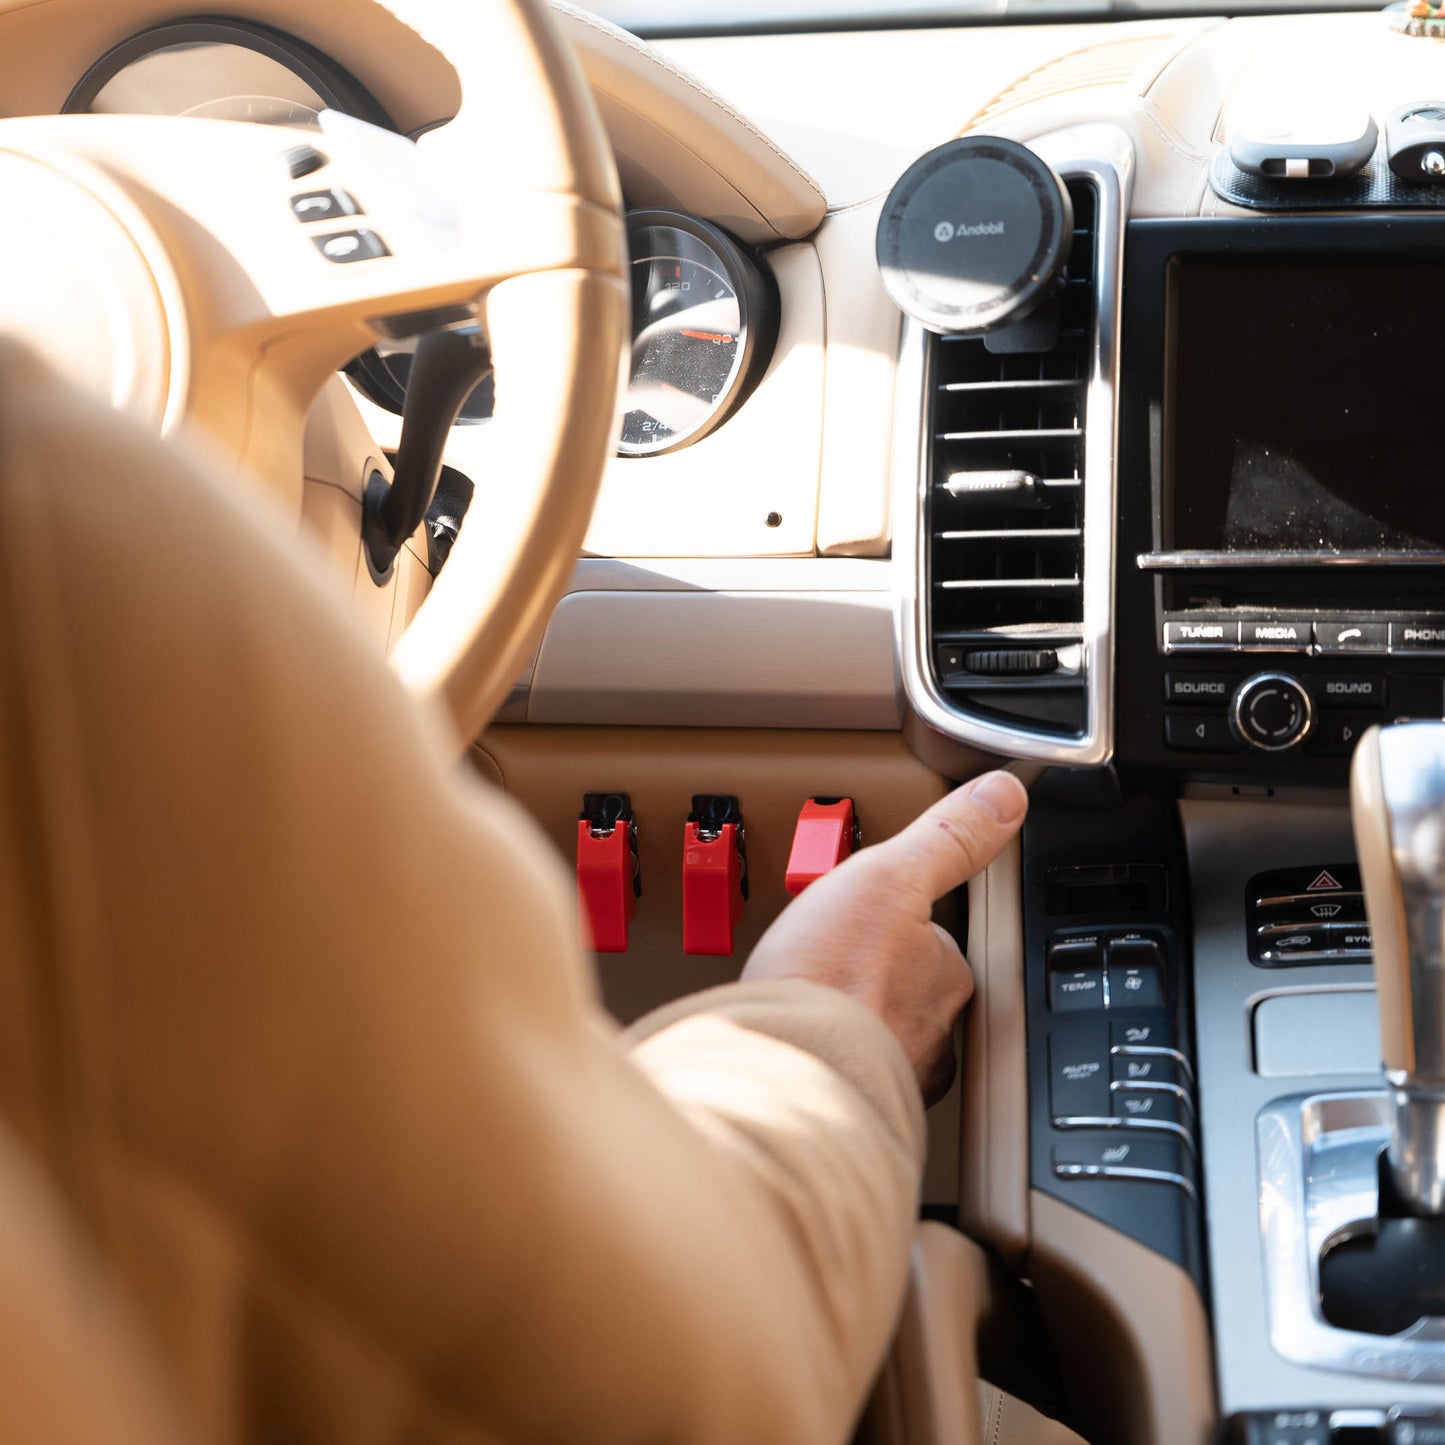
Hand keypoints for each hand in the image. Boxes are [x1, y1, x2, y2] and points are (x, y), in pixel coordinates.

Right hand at [742, 771, 1027, 1101]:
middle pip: (914, 993)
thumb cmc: (831, 978)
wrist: (782, 1064)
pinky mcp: (849, 1100)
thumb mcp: (889, 875)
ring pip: (884, 1038)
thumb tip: (1002, 795)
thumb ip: (947, 837)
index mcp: (945, 976)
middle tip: (839, 955)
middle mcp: (931, 1032)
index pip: (941, 942)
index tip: (877, 919)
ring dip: (856, 1020)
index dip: (906, 925)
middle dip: (881, 976)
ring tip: (816, 997)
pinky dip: (828, 1056)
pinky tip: (802, 1039)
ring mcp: (893, 1072)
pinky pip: (846, 1073)